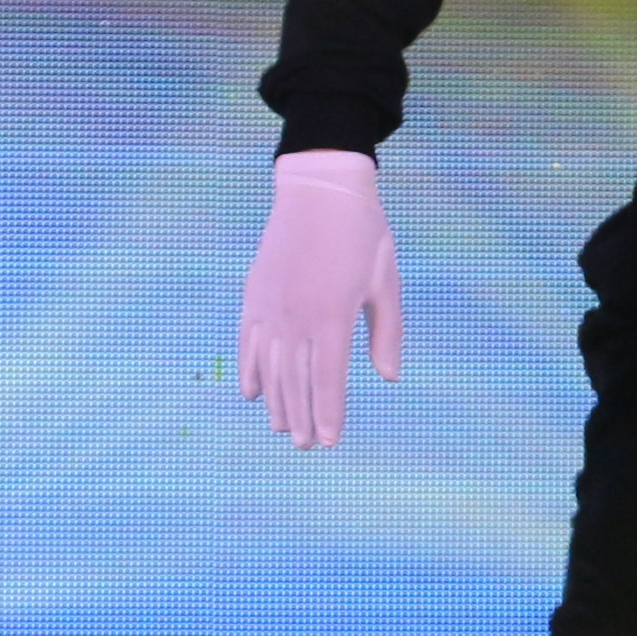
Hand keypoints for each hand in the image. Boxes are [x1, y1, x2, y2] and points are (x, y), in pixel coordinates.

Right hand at [238, 148, 405, 449]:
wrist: (318, 188)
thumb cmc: (362, 233)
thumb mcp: (386, 281)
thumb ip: (387, 333)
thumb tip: (388, 377)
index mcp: (332, 315)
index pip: (328, 379)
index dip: (328, 414)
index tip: (329, 442)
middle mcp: (296, 317)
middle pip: (296, 382)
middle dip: (302, 418)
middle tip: (307, 447)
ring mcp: (270, 308)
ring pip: (270, 368)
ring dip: (277, 403)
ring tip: (285, 429)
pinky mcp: (254, 296)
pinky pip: (248, 344)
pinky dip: (250, 371)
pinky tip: (253, 394)